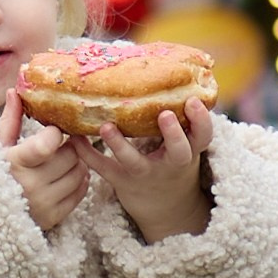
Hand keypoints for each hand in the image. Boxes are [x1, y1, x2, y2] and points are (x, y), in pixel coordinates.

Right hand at [0, 91, 88, 235]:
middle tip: (60, 146)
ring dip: (76, 164)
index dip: (55, 133)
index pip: (48, 143)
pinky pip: (80, 193)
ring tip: (62, 161)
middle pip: (70, 156)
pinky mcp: (53, 217)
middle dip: (68, 147)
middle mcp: (30, 185)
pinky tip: (65, 176)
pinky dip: (78, 182)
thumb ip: (9, 120)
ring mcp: (43, 203)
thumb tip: (14, 91)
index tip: (51, 132)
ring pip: (79, 174)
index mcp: (14, 162)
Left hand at [73, 99, 212, 242]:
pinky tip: (74, 138)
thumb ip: (183, 118)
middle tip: (165, 115)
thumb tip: (176, 70)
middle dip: (173, 134)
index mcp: (189, 150)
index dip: (201, 120)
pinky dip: (88, 155)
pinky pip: (104, 168)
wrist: (164, 206)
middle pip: (178, 152)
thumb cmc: (173, 159)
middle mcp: (170, 163)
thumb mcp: (187, 144)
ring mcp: (145, 173)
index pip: (203, 136)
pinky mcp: (122, 181)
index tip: (192, 101)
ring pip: (134, 162)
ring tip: (106, 126)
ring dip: (119, 145)